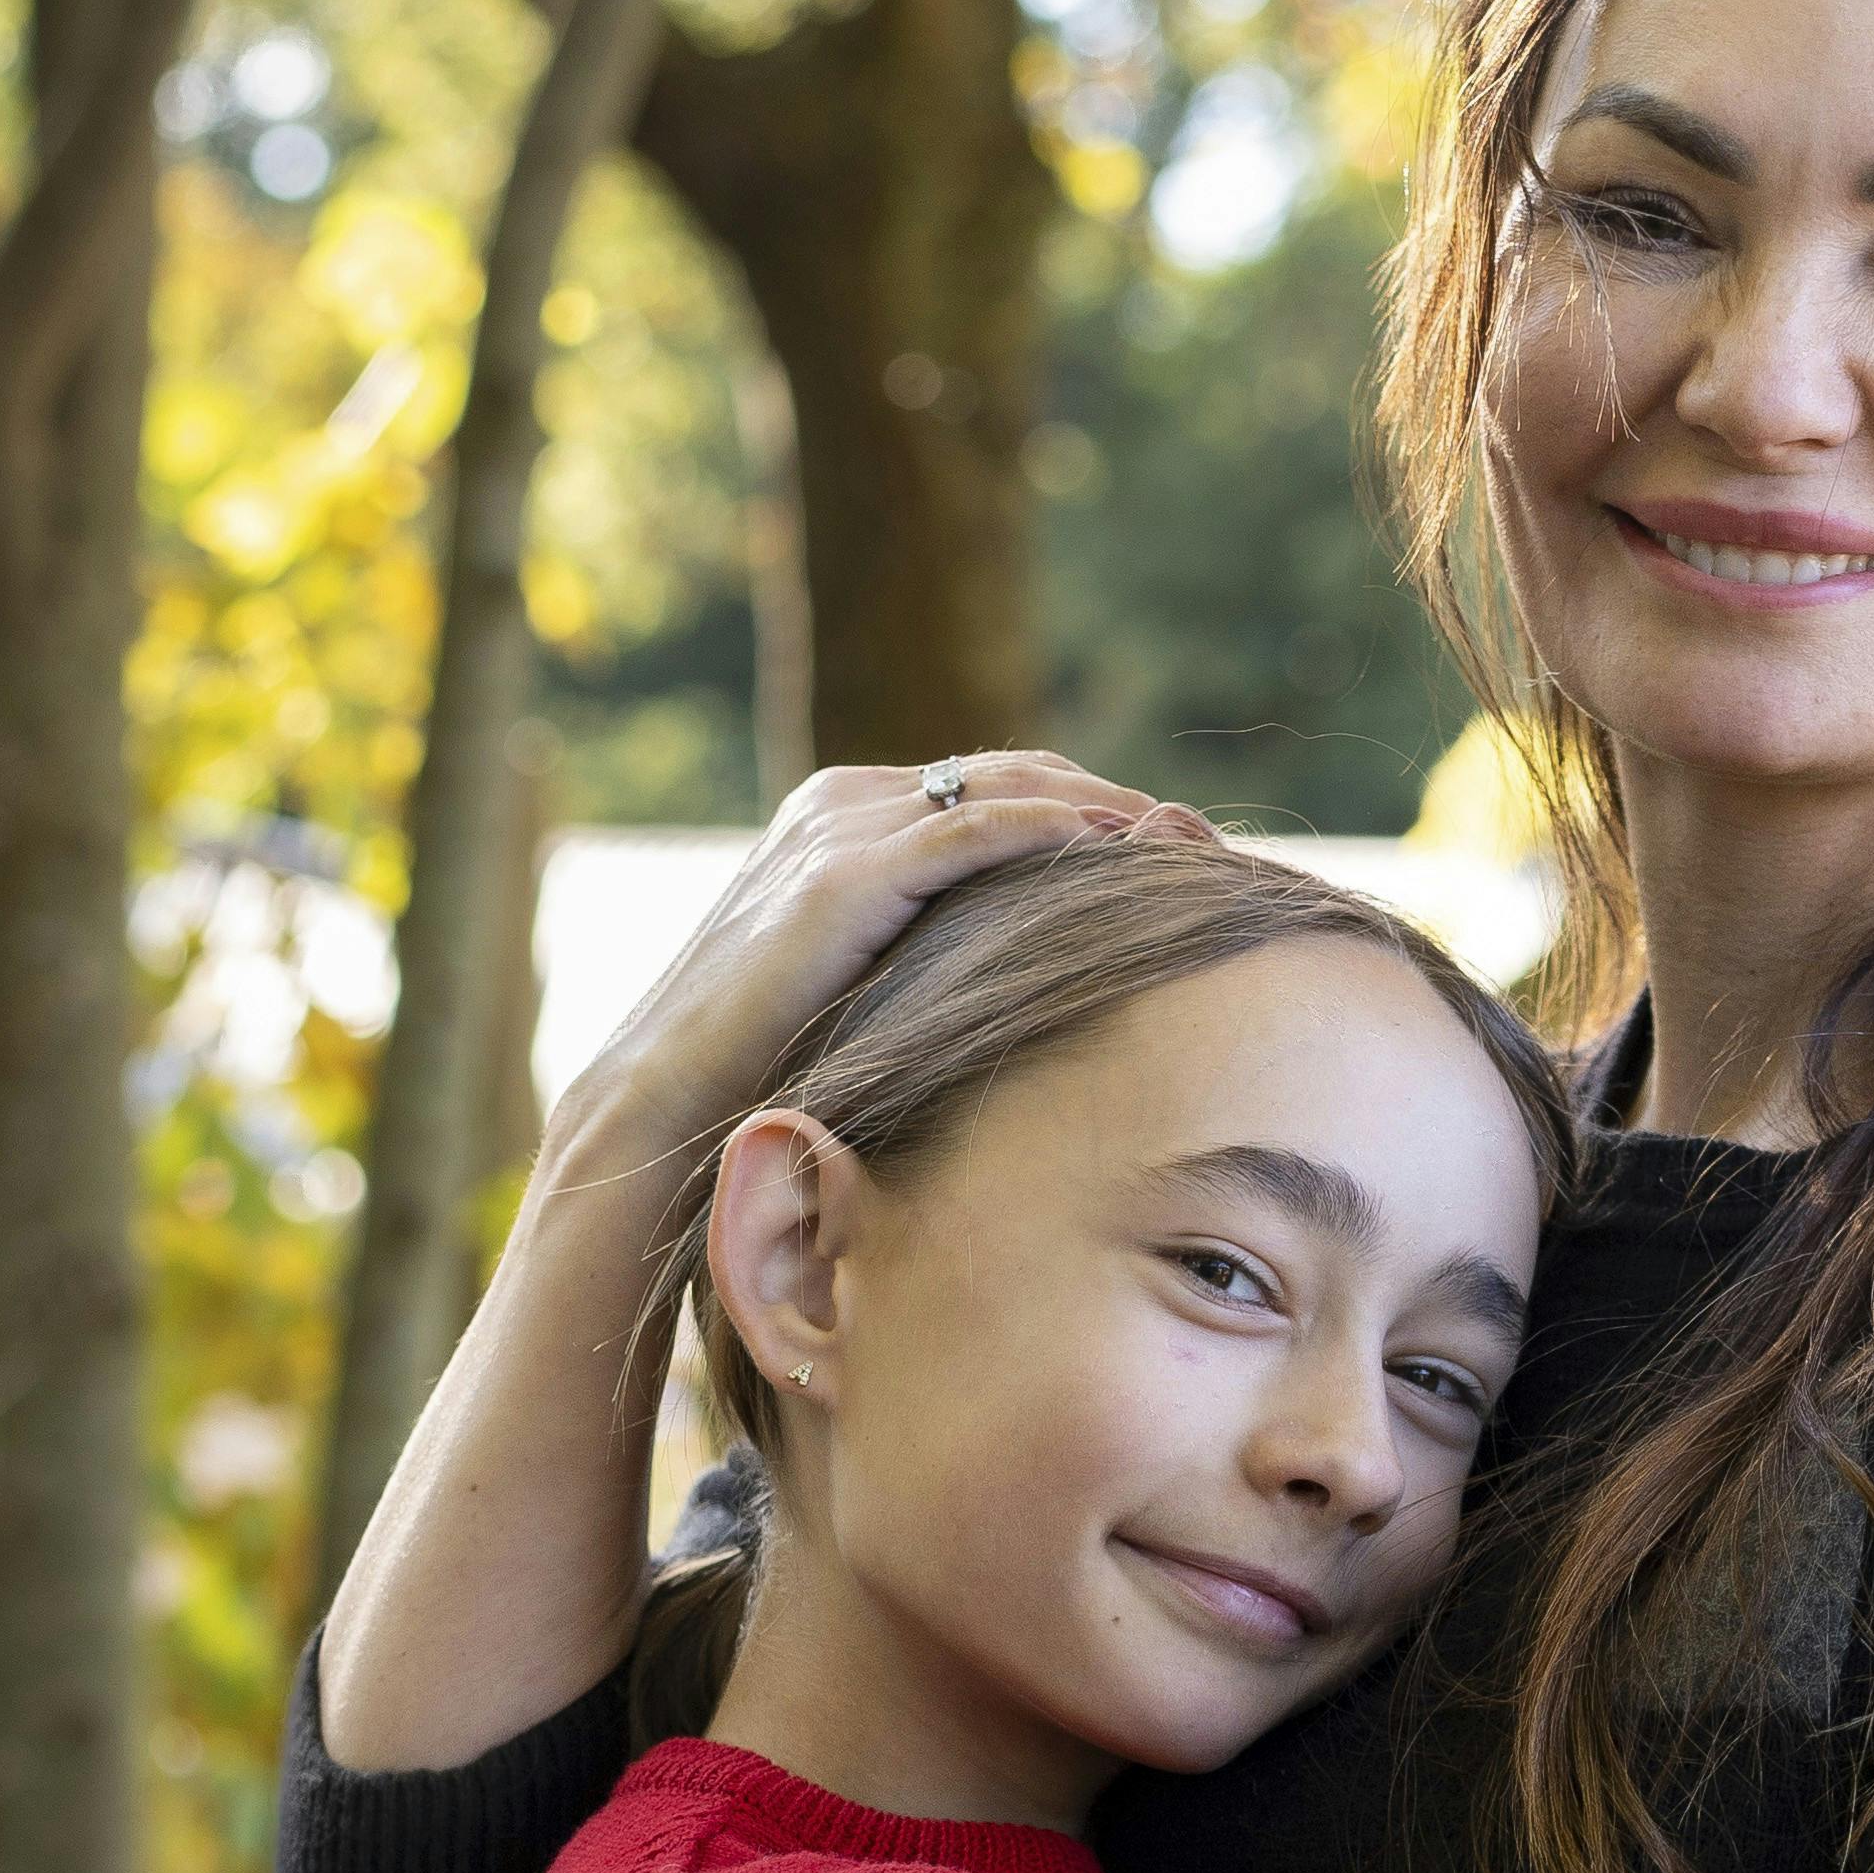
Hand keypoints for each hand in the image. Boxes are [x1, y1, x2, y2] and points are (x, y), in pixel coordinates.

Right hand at [545, 753, 1206, 1182]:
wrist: (665, 1099)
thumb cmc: (766, 1064)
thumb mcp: (866, 981)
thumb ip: (933, 948)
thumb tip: (1035, 980)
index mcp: (847, 812)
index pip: (1002, 785)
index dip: (1095, 812)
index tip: (1177, 855)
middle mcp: (843, 799)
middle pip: (1021, 773)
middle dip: (1119, 803)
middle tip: (1207, 845)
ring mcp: (839, 828)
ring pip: (1010, 787)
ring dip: (1107, 809)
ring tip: (1187, 847)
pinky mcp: (841, 874)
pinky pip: (972, 830)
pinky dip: (1055, 831)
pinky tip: (1121, 853)